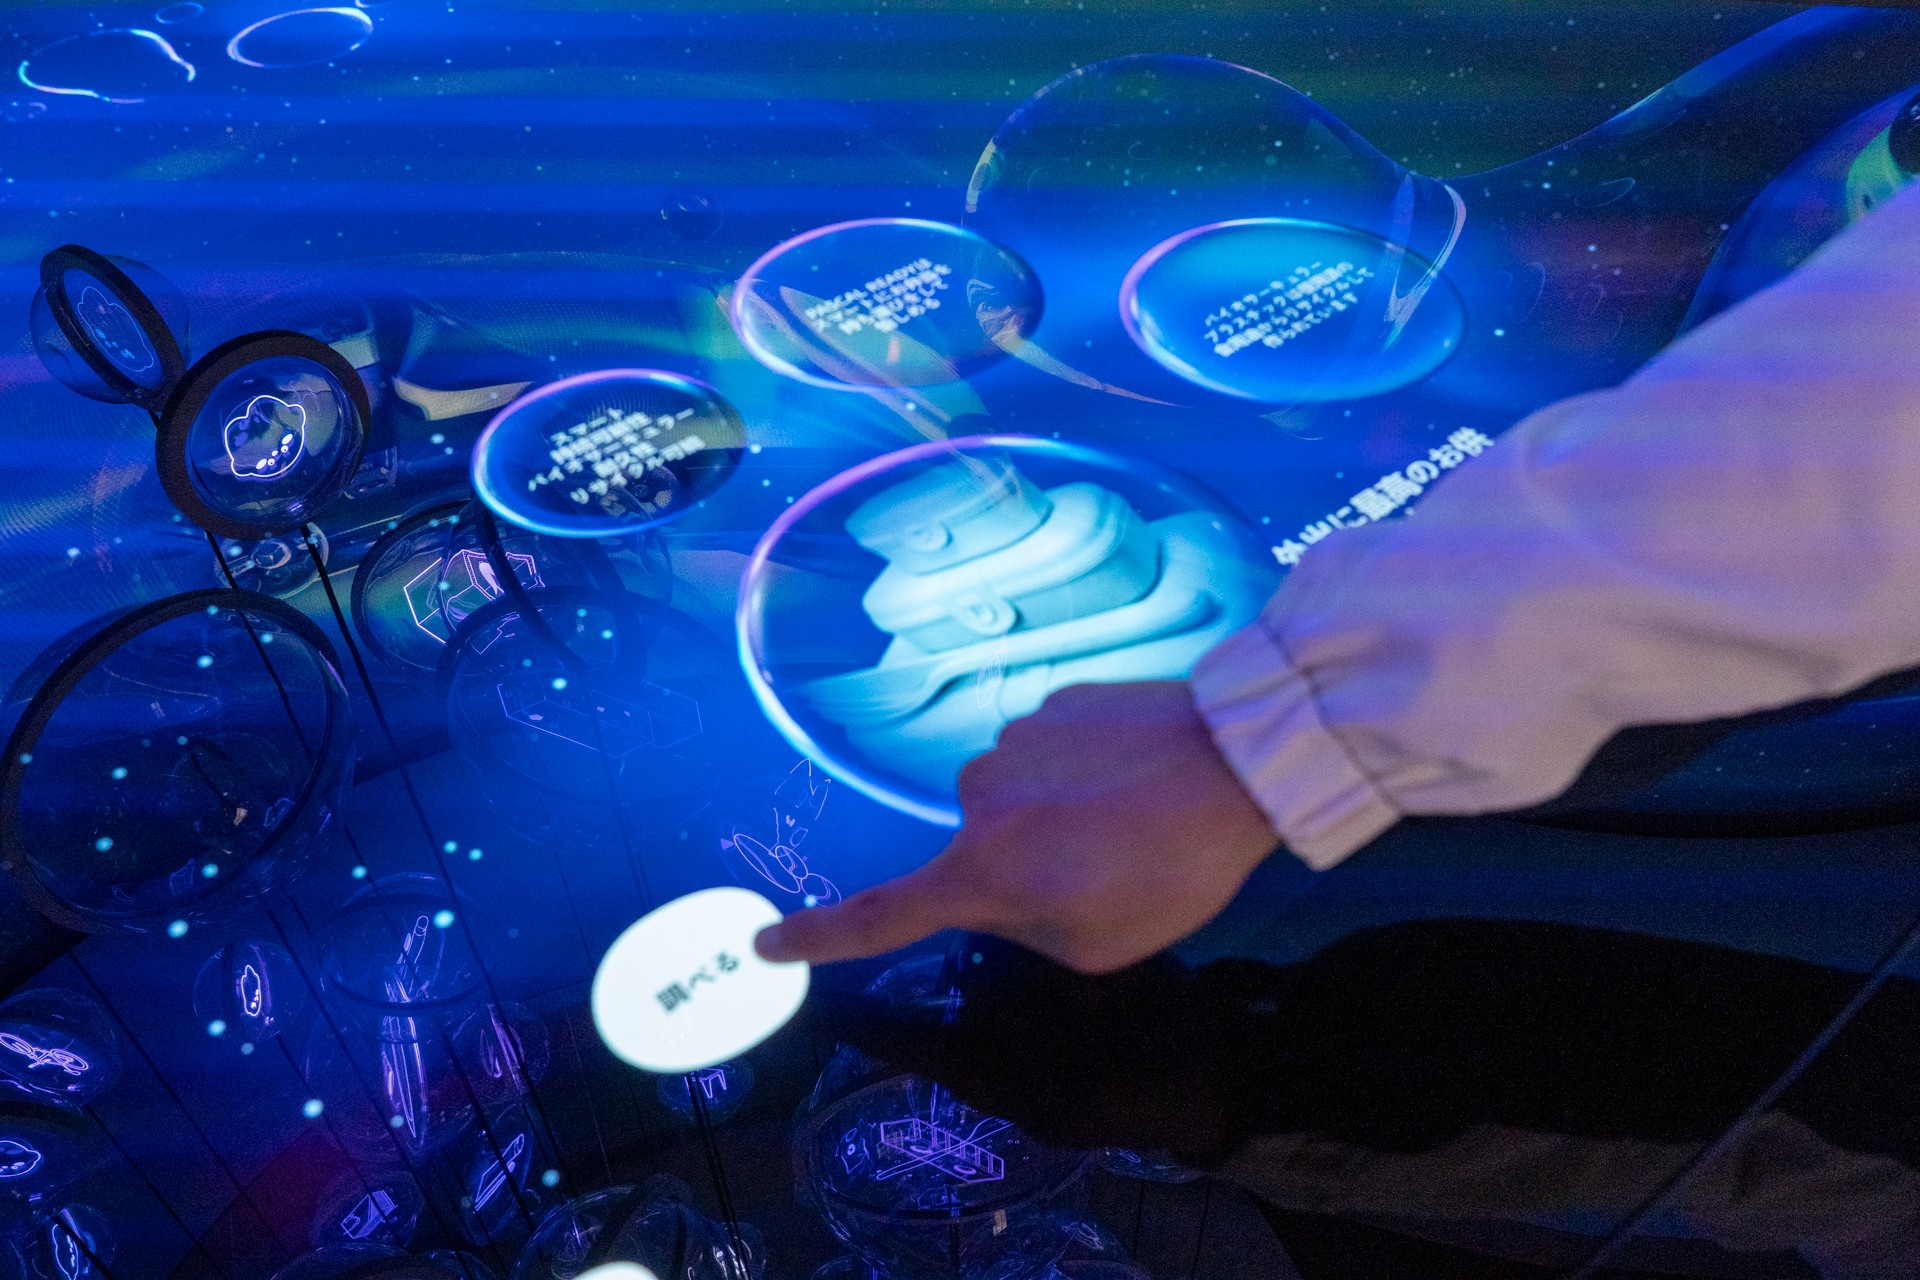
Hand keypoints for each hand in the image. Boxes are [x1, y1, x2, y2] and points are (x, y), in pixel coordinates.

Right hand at [755, 680, 1280, 972]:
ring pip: (1019, 797)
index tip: (764, 942)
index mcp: (982, 871)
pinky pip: (1052, 751)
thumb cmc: (1173, 870)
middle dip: (1028, 867)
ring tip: (1136, 819)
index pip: (880, 917)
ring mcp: (1012, 740)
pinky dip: (1085, 771)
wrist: (1238, 759)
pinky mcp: (1053, 702)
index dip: (818, 938)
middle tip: (1108, 872)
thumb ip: (1029, 929)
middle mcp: (976, 798)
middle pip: (980, 850)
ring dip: (1060, 815)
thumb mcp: (1100, 945)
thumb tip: (1009, 892)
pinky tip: (1140, 774)